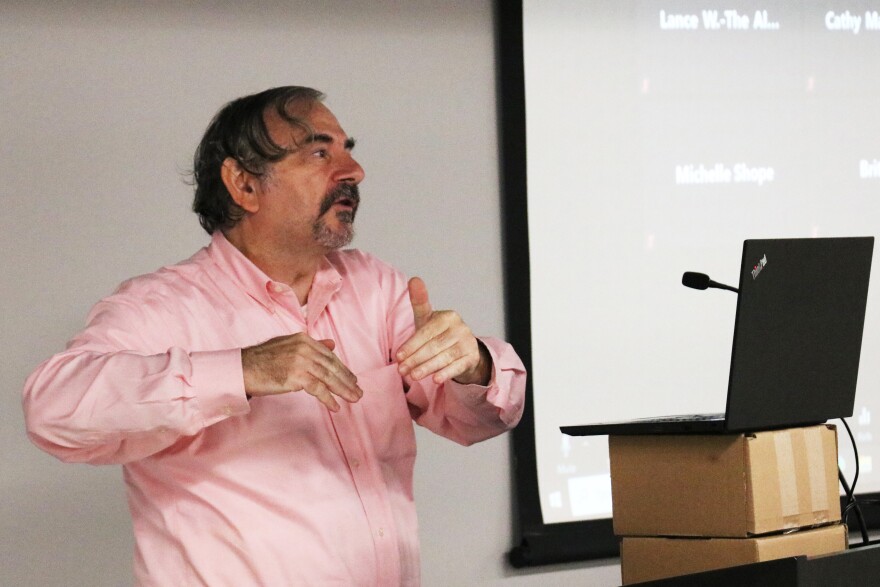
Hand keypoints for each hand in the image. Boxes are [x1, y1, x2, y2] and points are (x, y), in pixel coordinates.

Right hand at [241, 333, 362, 411]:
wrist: (243, 368)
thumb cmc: (262, 359)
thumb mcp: (288, 345)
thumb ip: (311, 345)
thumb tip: (331, 344)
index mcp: (304, 339)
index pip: (329, 355)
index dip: (342, 368)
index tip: (352, 378)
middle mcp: (304, 347)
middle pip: (332, 366)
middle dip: (347, 380)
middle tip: (358, 391)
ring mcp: (301, 361)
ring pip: (328, 378)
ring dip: (343, 390)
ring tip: (353, 398)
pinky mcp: (296, 376)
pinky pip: (318, 389)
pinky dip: (329, 399)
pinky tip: (335, 406)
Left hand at [396, 277, 490, 385]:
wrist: (462, 350)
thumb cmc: (438, 334)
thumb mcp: (427, 319)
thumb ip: (419, 301)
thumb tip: (414, 279)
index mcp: (448, 316)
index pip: (426, 332)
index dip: (411, 345)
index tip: (398, 356)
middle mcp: (460, 328)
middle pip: (434, 346)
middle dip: (415, 359)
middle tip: (401, 370)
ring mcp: (467, 343)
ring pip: (444, 357)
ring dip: (427, 368)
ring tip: (412, 376)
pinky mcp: (472, 357)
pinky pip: (457, 367)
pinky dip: (446, 373)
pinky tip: (435, 380)